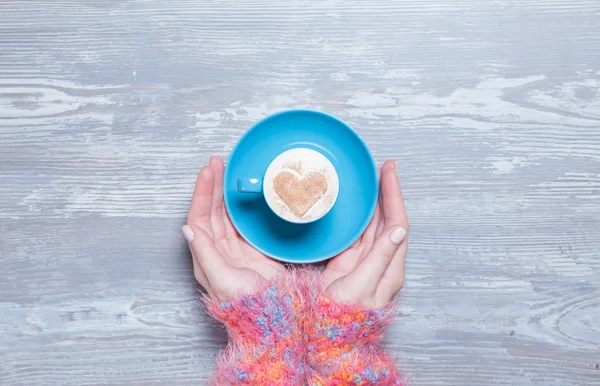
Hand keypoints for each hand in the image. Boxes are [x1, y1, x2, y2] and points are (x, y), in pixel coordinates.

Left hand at [182, 156, 283, 300]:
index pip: (199, 218)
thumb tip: (188, 229)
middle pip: (212, 211)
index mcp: (206, 256)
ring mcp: (235, 249)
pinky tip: (244, 194)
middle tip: (218, 162)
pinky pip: (242, 222)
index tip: (208, 172)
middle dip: (213, 186)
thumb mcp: (222, 280)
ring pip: (226, 214)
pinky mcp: (252, 250)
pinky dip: (241, 206)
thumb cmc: (245, 305)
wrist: (273, 319)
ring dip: (225, 193)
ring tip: (228, 170)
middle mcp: (217, 250)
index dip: (202, 194)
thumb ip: (205, 255)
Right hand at [322, 160, 407, 307]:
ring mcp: (365, 262)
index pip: (396, 223)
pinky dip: (358, 215)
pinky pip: (357, 233)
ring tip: (370, 179)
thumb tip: (398, 230)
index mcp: (390, 267)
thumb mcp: (362, 287)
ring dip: (374, 201)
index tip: (389, 172)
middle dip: (386, 192)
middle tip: (380, 167)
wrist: (325, 340)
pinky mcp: (348, 263)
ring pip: (373, 224)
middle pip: (387, 219)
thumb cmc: (343, 319)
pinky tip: (354, 204)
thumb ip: (379, 259)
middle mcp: (381, 261)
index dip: (394, 195)